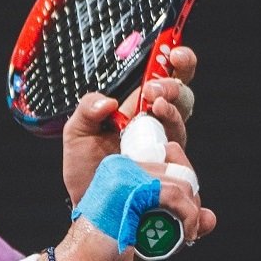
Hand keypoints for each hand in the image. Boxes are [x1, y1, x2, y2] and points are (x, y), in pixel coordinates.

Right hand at [50, 139, 215, 260]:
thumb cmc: (108, 259)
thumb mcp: (149, 236)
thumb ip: (177, 222)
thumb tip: (210, 218)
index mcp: (119, 171)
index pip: (170, 160)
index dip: (187, 189)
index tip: (183, 218)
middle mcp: (119, 166)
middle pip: (179, 172)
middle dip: (191, 204)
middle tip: (184, 232)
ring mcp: (122, 175)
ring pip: (181, 184)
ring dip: (190, 214)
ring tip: (183, 238)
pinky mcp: (128, 189)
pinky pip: (175, 196)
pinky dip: (188, 217)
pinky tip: (187, 235)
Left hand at [62, 46, 197, 204]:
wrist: (89, 205)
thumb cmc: (86, 170)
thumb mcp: (77, 133)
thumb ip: (86, 109)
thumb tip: (107, 102)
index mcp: (140, 111)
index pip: (167, 79)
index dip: (178, 63)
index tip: (174, 54)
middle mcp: (158, 128)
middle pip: (182, 98)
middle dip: (173, 88)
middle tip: (154, 92)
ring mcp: (166, 151)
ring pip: (183, 126)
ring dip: (172, 114)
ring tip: (157, 109)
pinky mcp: (170, 175)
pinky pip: (184, 164)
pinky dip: (179, 155)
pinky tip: (167, 151)